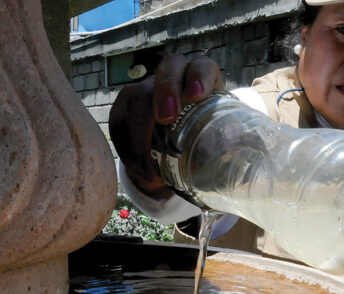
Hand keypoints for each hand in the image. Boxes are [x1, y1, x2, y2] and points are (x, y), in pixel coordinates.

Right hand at [109, 54, 223, 198]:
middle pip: (167, 69)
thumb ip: (222, 139)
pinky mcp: (124, 109)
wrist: (168, 151)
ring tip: (150, 168)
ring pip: (136, 96)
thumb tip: (233, 137)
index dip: (198, 75)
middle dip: (166, 90)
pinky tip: (139, 168)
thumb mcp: (212, 140)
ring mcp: (144, 91)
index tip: (196, 95)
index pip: (201, 66)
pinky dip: (128, 148)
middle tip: (166, 119)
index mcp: (200, 83)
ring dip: (141, 133)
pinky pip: (119, 122)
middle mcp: (172, 81)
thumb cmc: (197, 142)